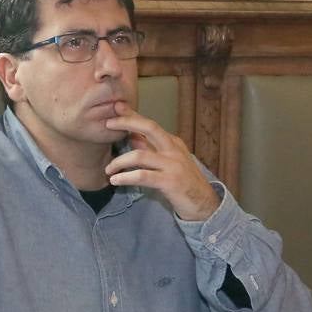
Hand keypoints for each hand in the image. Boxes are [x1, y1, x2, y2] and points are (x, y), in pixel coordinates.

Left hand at [104, 104, 219, 220]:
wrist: (204, 204)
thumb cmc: (184, 184)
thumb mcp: (168, 162)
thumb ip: (151, 149)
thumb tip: (132, 136)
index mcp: (173, 143)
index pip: (150, 125)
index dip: (133, 115)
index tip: (116, 107)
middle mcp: (174, 150)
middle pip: (150, 128)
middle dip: (127, 122)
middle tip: (108, 123)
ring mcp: (173, 165)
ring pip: (140, 155)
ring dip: (120, 161)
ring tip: (108, 169)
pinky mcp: (170, 181)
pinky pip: (143, 176)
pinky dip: (126, 177)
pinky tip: (115, 180)